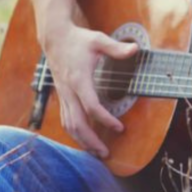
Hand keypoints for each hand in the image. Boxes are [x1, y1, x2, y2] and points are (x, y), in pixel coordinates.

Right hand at [41, 23, 138, 157]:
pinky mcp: (62, 96)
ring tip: (97, 152)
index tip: (120, 128)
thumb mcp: (98, 40)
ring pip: (69, 125)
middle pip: (77, 123)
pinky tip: (85, 140)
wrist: (55, 38)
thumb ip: (116, 48)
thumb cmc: (78, 40)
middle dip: (91, 140)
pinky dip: (75, 133)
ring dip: (82, 141)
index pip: (91, 106)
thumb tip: (136, 49)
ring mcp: (63, 95)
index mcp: (79, 79)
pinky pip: (66, 120)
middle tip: (106, 153)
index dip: (105, 119)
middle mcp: (69, 91)